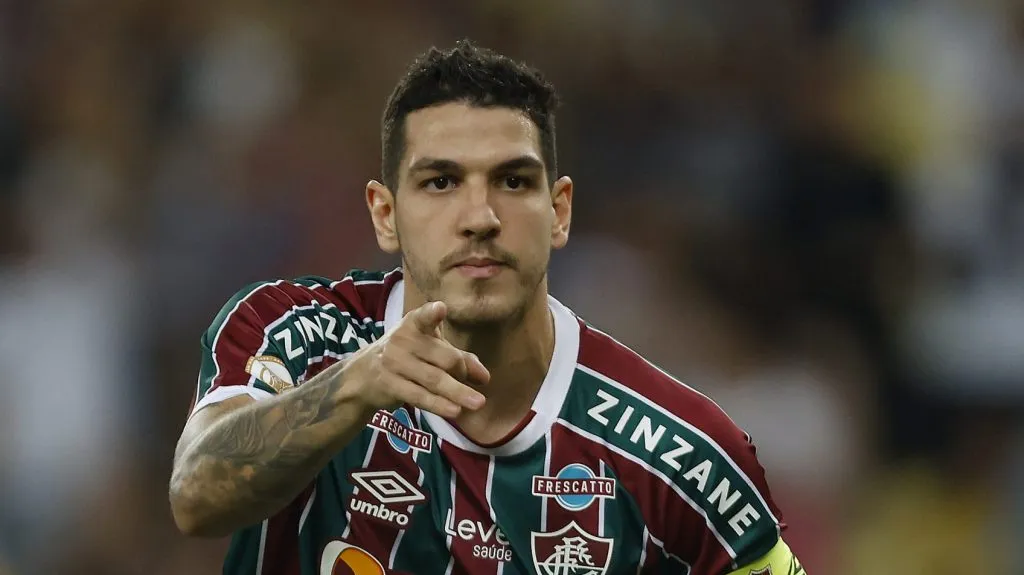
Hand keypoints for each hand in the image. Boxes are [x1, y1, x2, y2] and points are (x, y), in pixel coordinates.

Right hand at [344, 301, 489, 417]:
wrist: (363, 376)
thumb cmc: (406, 356)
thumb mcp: (430, 349)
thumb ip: (460, 359)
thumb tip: (484, 378)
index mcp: (415, 324)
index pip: (424, 317)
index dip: (432, 314)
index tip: (440, 309)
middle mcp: (402, 340)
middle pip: (444, 357)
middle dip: (462, 372)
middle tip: (472, 383)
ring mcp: (394, 362)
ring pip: (434, 379)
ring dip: (458, 392)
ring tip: (478, 403)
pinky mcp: (389, 384)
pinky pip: (419, 396)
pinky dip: (439, 404)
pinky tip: (455, 410)